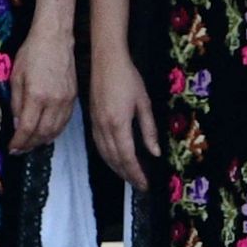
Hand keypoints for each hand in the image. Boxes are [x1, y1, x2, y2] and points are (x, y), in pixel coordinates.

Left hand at [9, 28, 78, 152]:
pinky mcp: (74, 96)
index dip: (18, 142)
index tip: (11, 148)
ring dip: (42, 140)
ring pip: (56, 130)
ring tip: (31, 144)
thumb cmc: (32, 53)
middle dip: (29, 145)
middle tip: (20, 149)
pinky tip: (47, 132)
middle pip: (43, 133)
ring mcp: (66, 99)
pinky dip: (55, 131)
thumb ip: (16, 102)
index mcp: (36, 95)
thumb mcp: (16, 76)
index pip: (27, 128)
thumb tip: (16, 123)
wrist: (55, 37)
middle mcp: (54, 100)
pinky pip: (65, 121)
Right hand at [89, 46, 161, 188]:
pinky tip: (116, 161)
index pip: (127, 157)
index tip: (145, 185)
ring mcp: (95, 125)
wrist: (106, 61)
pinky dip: (109, 158)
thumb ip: (149, 129)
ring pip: (105, 156)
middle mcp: (104, 128)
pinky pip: (99, 147)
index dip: (136, 174)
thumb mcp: (143, 102)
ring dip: (118, 169)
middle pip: (115, 160)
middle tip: (140, 185)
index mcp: (118, 124)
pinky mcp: (92, 121)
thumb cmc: (128, 78)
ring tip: (131, 177)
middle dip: (128, 175)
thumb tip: (154, 153)